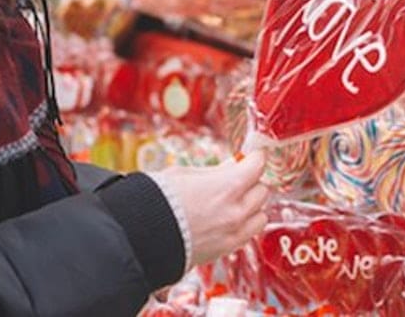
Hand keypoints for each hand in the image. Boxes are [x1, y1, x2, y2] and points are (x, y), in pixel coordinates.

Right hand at [156, 152, 270, 266]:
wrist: (142, 236)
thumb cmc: (158, 201)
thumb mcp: (186, 174)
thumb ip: (217, 171)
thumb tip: (234, 165)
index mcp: (227, 187)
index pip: (258, 165)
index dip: (253, 157)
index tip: (250, 156)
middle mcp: (236, 211)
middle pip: (262, 189)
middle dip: (251, 182)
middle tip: (237, 178)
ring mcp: (234, 232)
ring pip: (261, 213)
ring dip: (252, 205)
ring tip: (233, 202)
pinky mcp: (227, 249)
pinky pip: (250, 233)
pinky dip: (245, 224)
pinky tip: (229, 220)